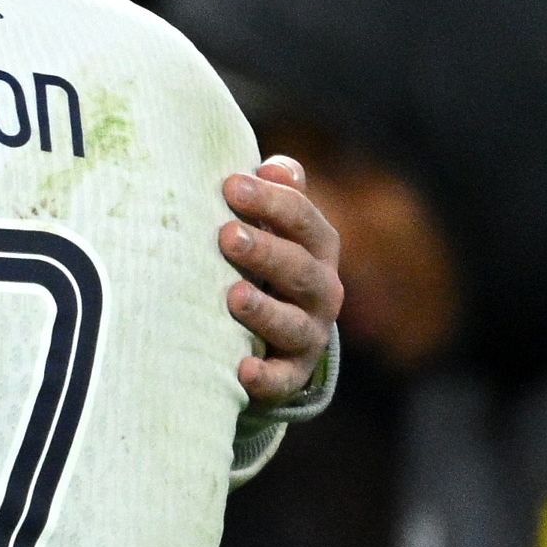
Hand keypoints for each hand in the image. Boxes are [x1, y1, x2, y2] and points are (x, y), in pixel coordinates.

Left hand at [221, 156, 343, 405]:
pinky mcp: (289, 375)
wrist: (270, 333)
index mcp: (316, 249)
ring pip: (293, 324)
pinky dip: (265, 376)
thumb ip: (273, 194)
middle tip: (226, 235)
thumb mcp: (270, 226)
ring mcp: (307, 334)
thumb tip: (272, 166)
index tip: (230, 186)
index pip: (303, 220)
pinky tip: (241, 368)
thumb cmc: (260, 262)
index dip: (271, 202)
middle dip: (266, 251)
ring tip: (234, 296)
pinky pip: (281, 379)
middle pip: (301, 269)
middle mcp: (321, 291)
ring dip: (265, 310)